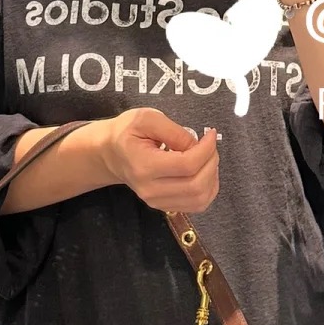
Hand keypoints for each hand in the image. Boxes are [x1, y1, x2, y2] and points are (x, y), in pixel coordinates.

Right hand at [97, 108, 218, 213]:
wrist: (111, 153)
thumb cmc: (127, 132)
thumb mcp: (147, 118)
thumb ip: (174, 131)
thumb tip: (197, 145)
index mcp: (144, 166)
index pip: (186, 165)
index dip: (206, 149)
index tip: (210, 134)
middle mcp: (150, 189)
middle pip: (196, 185)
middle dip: (212, 162)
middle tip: (209, 145)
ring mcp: (156, 201)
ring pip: (200, 199)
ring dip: (212, 177)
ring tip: (207, 158)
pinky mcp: (164, 206)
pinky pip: (197, 204)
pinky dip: (208, 188)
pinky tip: (204, 172)